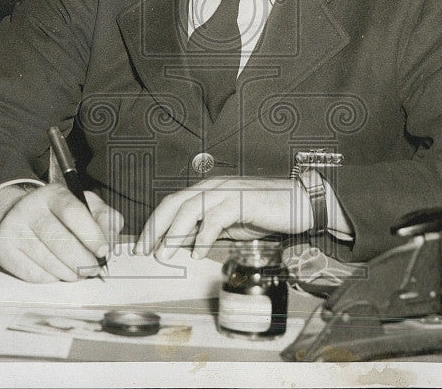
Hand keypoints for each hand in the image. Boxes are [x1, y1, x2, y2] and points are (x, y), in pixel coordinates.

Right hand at [0, 184, 122, 281]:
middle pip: (61, 241)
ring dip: (70, 273)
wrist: (20, 216)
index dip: (91, 235)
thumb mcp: (87, 206)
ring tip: (78, 271)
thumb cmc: (61, 215)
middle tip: (93, 268)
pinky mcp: (2, 249)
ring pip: (49, 261)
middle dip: (83, 261)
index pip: (73, 212)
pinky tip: (57, 270)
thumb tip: (109, 243)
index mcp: (53, 193)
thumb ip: (105, 220)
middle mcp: (30, 207)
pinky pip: (34, 274)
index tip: (103, 251)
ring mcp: (13, 228)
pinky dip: (52, 277)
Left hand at [135, 177, 311, 259]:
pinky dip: (204, 236)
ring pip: (192, 209)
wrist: (299, 204)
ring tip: (165, 254)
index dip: (155, 223)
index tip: (142, 245)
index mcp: (208, 191)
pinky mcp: (243, 201)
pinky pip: (216, 218)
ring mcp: (228, 192)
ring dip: (175, 233)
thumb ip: (205, 231)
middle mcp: (214, 187)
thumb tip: (179, 245)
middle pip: (175, 203)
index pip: (173, 203)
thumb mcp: (229, 225)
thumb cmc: (264, 213)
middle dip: (156, 227)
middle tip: (144, 250)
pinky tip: (198, 252)